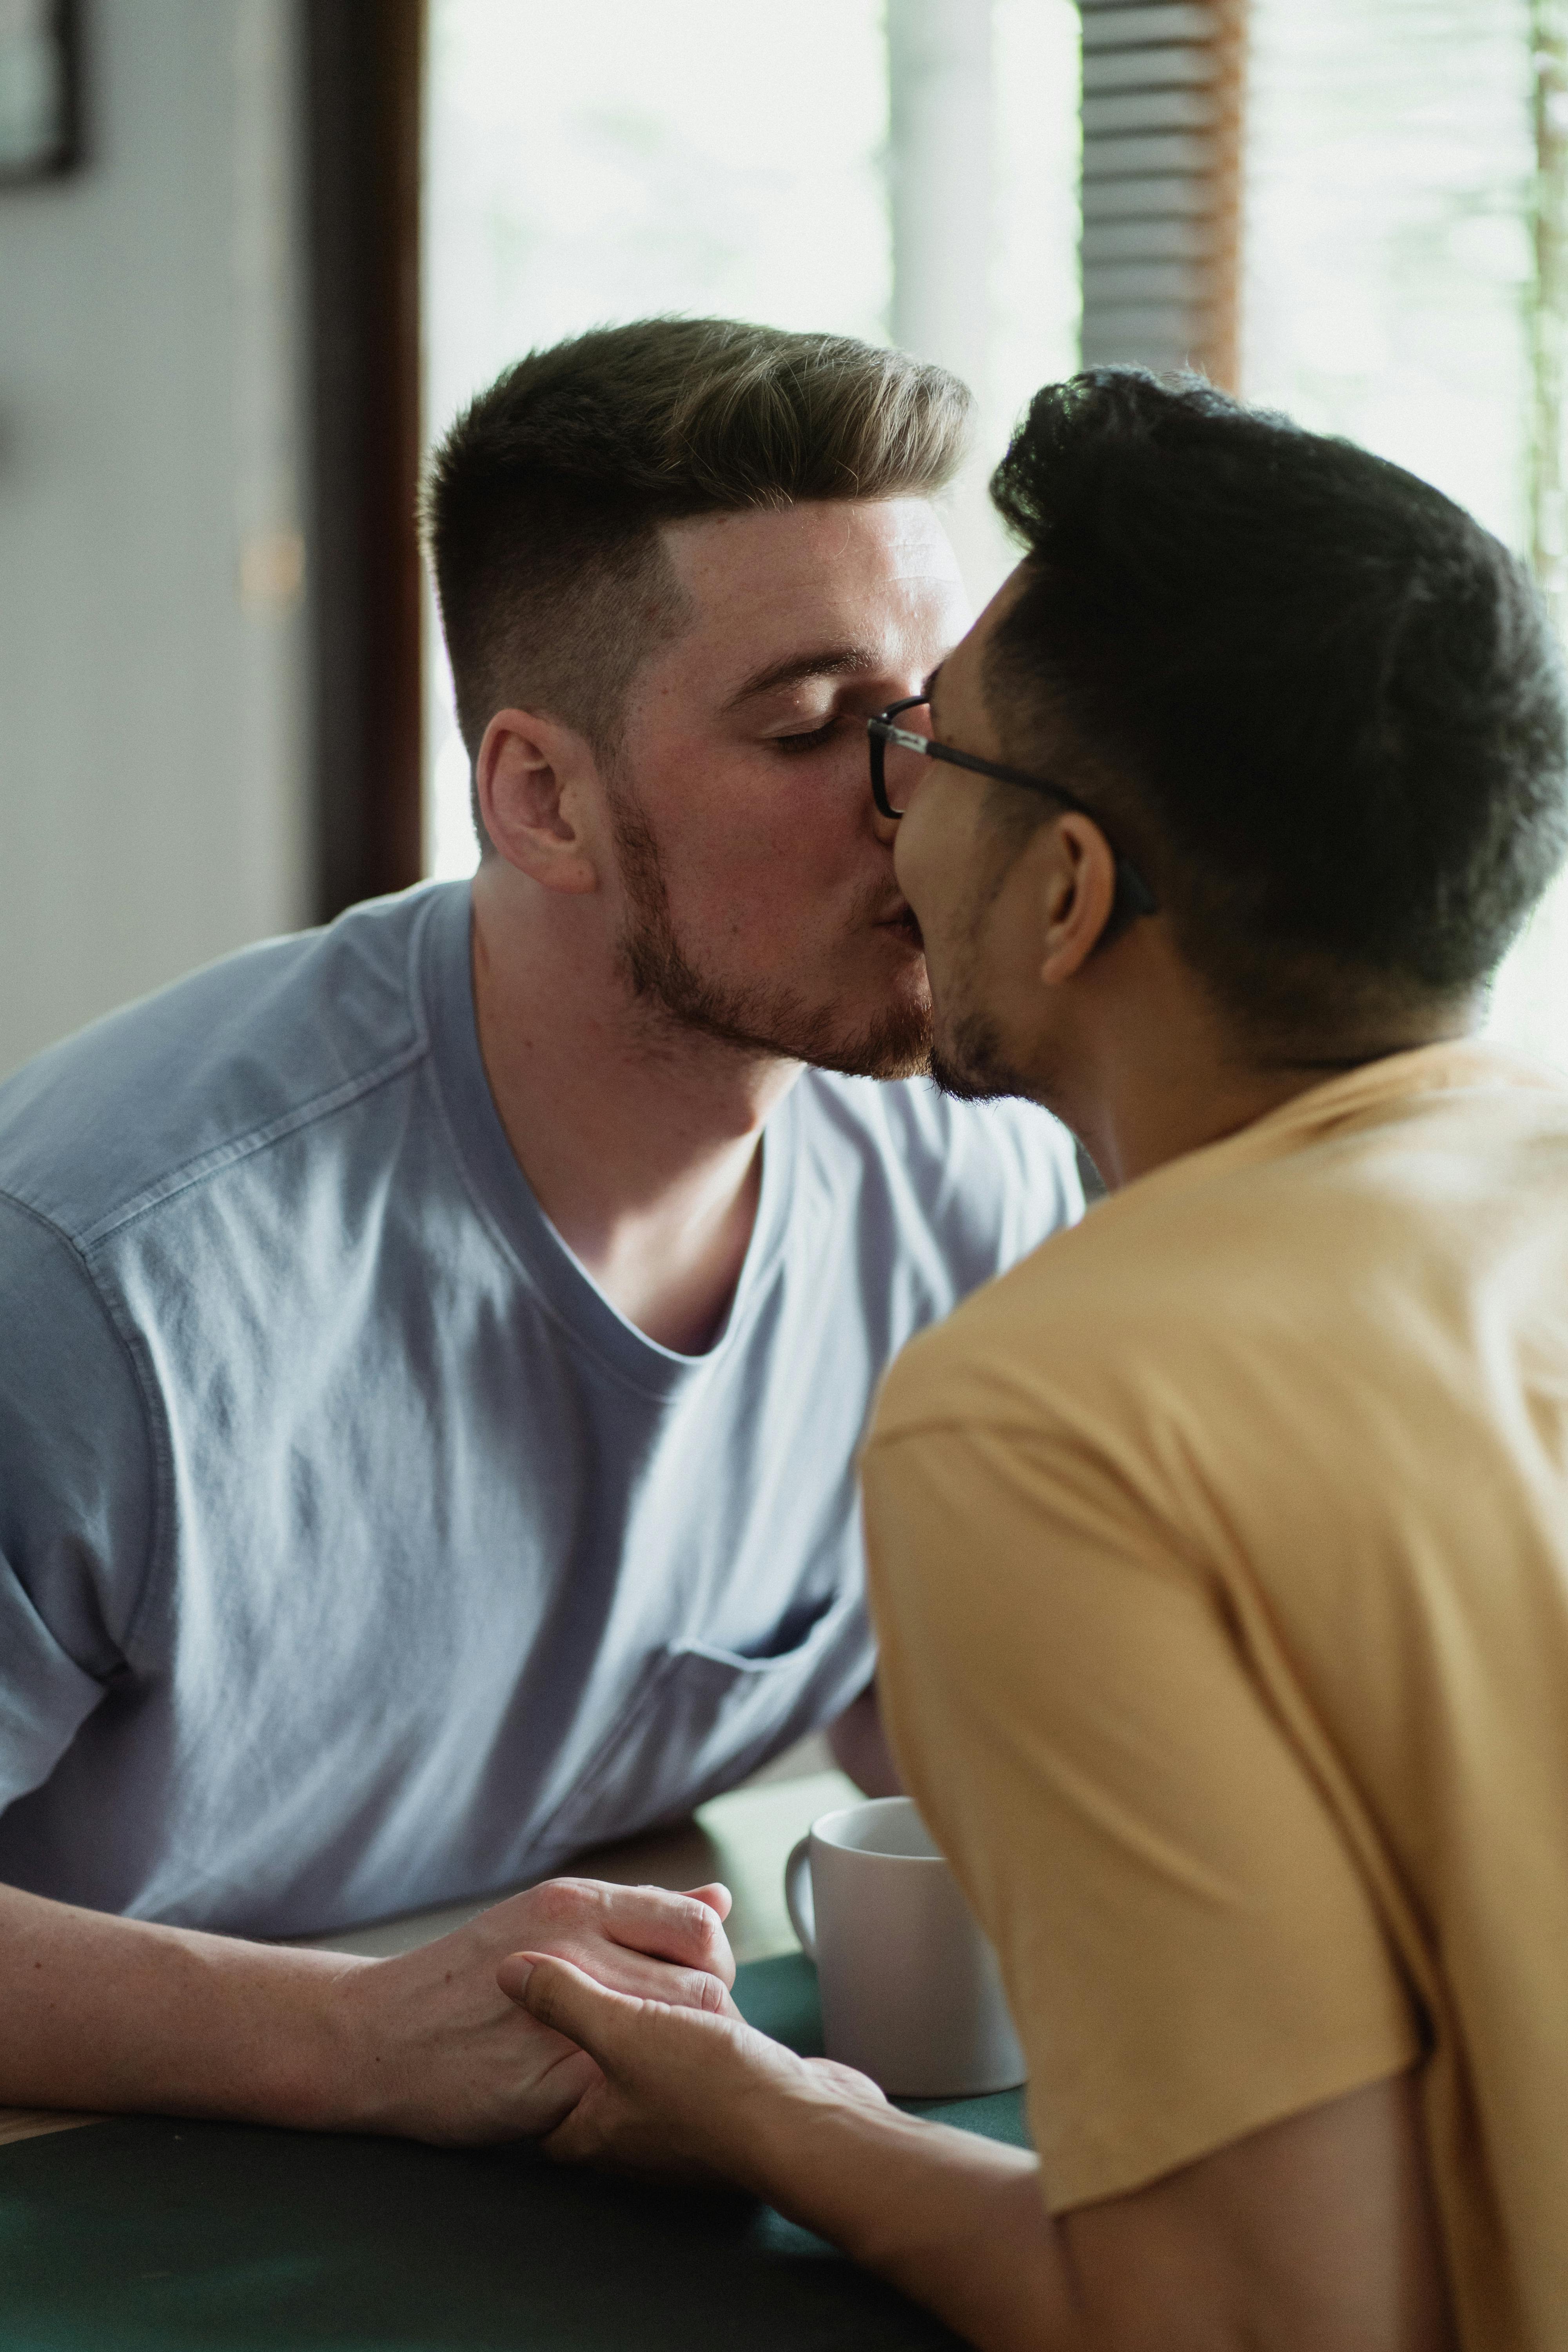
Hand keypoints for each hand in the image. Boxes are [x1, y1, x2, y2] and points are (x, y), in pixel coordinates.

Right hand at [330, 1878, 737, 2145]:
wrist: (375, 2034)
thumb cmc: (467, 1976)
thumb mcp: (550, 1919)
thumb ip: (638, 1912)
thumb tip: (720, 1899)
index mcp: (577, 1904)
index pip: (695, 1927)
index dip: (716, 1962)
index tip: (700, 1986)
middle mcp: (574, 1950)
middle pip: (698, 1989)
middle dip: (711, 2022)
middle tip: (690, 2043)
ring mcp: (559, 2019)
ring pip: (671, 2042)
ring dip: (681, 2063)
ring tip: (661, 2072)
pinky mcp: (546, 2084)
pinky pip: (621, 2093)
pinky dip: (631, 2101)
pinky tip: (616, 2103)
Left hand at [496, 1946, 886, 2188]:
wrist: (805, 2127)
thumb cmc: (709, 2091)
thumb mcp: (626, 2031)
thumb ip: (565, 1999)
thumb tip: (507, 1972)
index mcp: (587, 2132)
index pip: (537, 2094)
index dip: (531, 2045)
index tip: (534, 1998)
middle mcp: (625, 2137)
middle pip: (590, 2069)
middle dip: (599, 2019)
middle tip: (598, 1969)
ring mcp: (676, 2125)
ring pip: (647, 2057)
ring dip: (654, 2014)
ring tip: (659, 1972)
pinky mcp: (721, 2105)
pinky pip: (692, 2054)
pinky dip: (694, 2021)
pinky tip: (707, 1990)